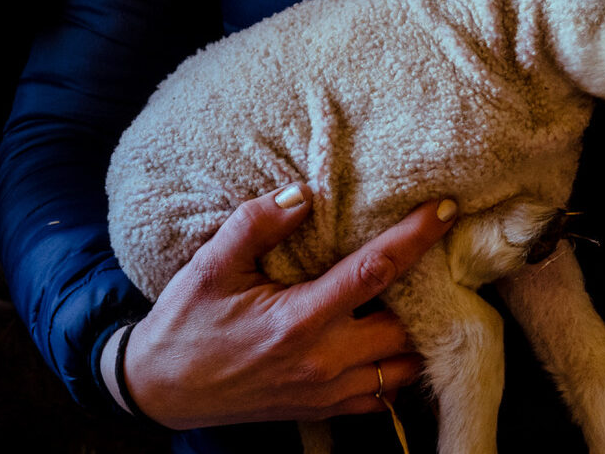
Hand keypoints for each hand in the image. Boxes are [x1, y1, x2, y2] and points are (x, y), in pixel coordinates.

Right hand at [100, 183, 456, 427]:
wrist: (159, 390)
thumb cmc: (186, 323)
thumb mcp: (211, 266)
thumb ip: (256, 224)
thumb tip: (303, 193)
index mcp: (300, 320)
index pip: (375, 271)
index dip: (416, 237)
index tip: (446, 209)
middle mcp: (324, 360)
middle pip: (408, 325)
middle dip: (430, 293)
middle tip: (439, 258)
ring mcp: (328, 392)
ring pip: (405, 367)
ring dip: (419, 334)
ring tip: (420, 298)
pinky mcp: (325, 410)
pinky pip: (384, 396)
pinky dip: (398, 369)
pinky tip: (391, 339)